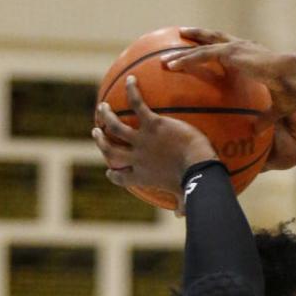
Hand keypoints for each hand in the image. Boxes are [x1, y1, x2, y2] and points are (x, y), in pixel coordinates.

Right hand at [93, 76, 214, 206]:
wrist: (199, 168)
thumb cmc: (195, 185)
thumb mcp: (184, 197)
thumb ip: (181, 205)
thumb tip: (181, 215)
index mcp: (143, 177)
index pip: (121, 178)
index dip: (113, 174)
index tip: (109, 171)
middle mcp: (137, 159)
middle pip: (110, 150)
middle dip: (100, 141)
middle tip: (96, 131)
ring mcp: (143, 141)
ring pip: (115, 126)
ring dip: (107, 116)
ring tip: (104, 107)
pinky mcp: (153, 125)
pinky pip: (137, 104)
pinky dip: (132, 91)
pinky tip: (132, 80)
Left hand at [167, 28, 295, 118]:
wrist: (295, 78)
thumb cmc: (293, 93)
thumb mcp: (277, 108)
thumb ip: (264, 118)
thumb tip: (257, 132)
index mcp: (253, 56)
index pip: (231, 49)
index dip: (218, 48)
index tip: (207, 48)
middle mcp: (242, 47)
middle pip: (214, 39)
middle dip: (198, 37)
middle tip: (182, 36)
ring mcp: (235, 48)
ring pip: (202, 46)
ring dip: (183, 51)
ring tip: (166, 57)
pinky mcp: (230, 53)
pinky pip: (202, 56)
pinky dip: (186, 60)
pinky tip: (172, 65)